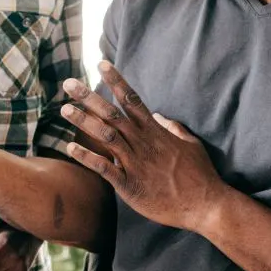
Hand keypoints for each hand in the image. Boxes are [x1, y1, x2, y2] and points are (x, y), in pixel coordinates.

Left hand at [61, 61, 228, 233]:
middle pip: (112, 114)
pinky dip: (87, 157)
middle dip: (89, 98)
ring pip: (105, 136)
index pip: (132, 100)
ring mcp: (135, 163)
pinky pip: (104, 168)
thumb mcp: (190, 144)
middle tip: (69, 83)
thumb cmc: (200, 175)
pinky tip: (70, 148)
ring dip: (84, 122)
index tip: (101, 64)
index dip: (116, 81)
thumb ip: (172, 128)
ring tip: (64, 110)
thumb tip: (158, 116)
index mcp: (155, 132)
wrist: (205, 206)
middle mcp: (143, 143)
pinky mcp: (130, 185)